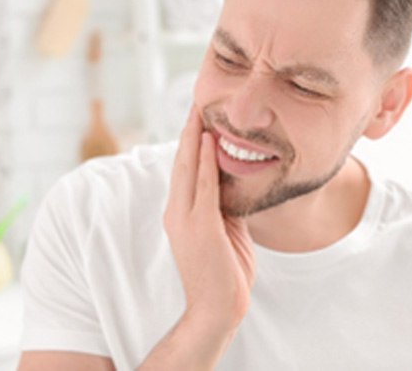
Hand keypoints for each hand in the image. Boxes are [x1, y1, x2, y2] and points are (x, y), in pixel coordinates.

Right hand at [164, 107, 255, 333]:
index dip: (188, 142)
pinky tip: (208, 140)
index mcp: (181, 212)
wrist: (217, 309)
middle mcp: (177, 211)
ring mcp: (185, 218)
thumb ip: (224, 204)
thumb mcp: (225, 229)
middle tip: (195, 103)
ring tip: (198, 110)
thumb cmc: (224, 270)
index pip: (184, 170)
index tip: (197, 118)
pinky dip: (204, 161)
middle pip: (180, 162)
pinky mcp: (199, 226)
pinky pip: (204, 186)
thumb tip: (234, 182)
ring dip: (193, 137)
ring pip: (187, 168)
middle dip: (187, 131)